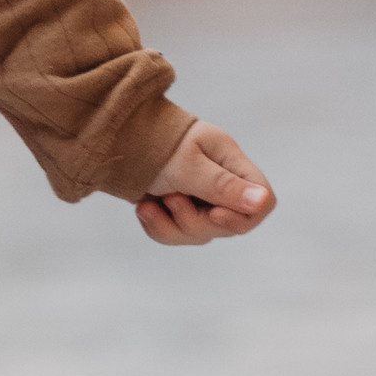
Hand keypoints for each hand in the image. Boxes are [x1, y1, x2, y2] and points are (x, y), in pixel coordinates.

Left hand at [136, 120, 273, 247]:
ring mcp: (199, 198)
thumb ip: (223, 185)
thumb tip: (263, 201)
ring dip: (171, 225)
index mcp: (230, 162)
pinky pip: (177, 235)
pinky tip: (144, 208)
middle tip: (169, 197)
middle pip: (229, 225)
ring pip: (201, 234)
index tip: (213, 213)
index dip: (243, 217)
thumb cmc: (151, 143)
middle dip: (194, 221)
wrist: (112, 140)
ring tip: (150, 202)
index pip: (262, 200)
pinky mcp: (178, 210)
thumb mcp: (187, 164)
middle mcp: (220, 182)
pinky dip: (158, 227)